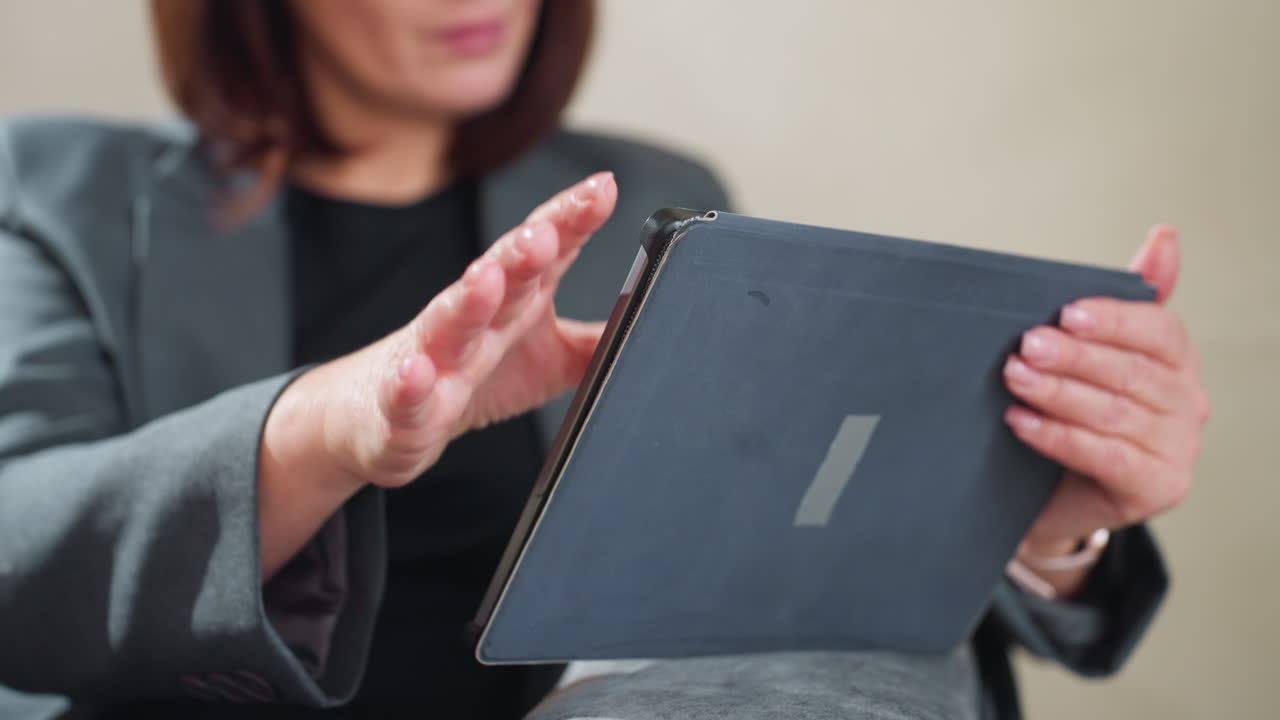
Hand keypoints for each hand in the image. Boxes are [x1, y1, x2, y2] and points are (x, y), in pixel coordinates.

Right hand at [283, 172, 615, 488]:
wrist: (382, 416)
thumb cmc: (470, 375)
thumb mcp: (548, 360)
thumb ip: (596, 340)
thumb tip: (649, 320)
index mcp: (513, 302)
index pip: (544, 251)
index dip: (572, 219)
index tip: (603, 189)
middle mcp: (474, 320)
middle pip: (498, 277)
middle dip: (522, 253)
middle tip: (547, 232)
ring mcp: (433, 360)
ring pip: (449, 326)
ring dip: (468, 301)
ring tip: (487, 279)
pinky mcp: (403, 405)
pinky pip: (407, 395)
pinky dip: (411, 385)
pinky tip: (418, 373)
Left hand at [1002, 225, 1210, 563]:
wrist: (1051, 494)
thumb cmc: (1071, 415)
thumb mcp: (1090, 354)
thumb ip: (1121, 301)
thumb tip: (1166, 234)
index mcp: (1177, 362)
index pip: (1160, 331)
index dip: (1115, 319)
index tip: (1067, 313)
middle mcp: (1189, 404)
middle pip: (1133, 372)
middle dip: (1075, 357)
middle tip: (1027, 345)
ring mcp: (1178, 450)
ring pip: (1115, 414)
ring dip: (1059, 394)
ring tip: (1015, 378)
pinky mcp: (1158, 488)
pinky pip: (1106, 456)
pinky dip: (1059, 437)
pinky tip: (1021, 423)